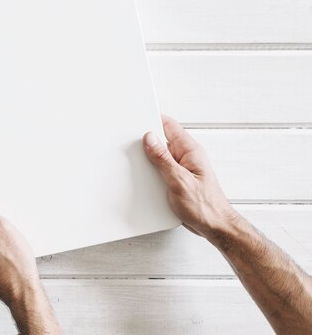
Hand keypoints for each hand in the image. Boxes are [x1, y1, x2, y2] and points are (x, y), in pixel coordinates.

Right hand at [142, 115, 239, 238]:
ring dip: (149, 159)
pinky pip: (161, 170)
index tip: (137, 120)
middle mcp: (187, 157)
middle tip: (132, 144)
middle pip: (163, 140)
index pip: (170, 126)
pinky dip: (152, 172)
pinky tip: (146, 179)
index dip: (153, 119)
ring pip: (160, 156)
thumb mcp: (179, 181)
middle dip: (146, 141)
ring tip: (138, 164)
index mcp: (191, 151)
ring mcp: (183, 168)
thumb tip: (149, 138)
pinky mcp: (178, 180)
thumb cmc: (205, 207)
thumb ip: (163, 159)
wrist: (215, 228)